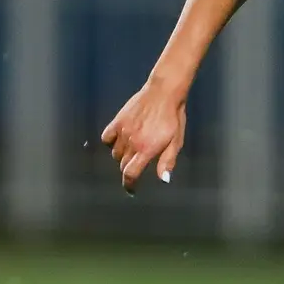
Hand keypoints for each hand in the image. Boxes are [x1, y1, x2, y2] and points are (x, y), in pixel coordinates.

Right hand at [102, 77, 186, 193]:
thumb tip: (163, 179)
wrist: (164, 93)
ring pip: (115, 153)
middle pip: (123, 165)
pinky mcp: (117, 121)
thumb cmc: (173, 118)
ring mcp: (123, 131)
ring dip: (122, 157)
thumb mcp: (176, 142)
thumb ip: (168, 161)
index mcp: (146, 150)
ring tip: (131, 154)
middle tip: (136, 168)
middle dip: (129, 170)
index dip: (129, 185)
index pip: (131, 174)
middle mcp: (132, 142)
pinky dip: (110, 143)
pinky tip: (118, 142)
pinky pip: (107, 138)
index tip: (131, 190)